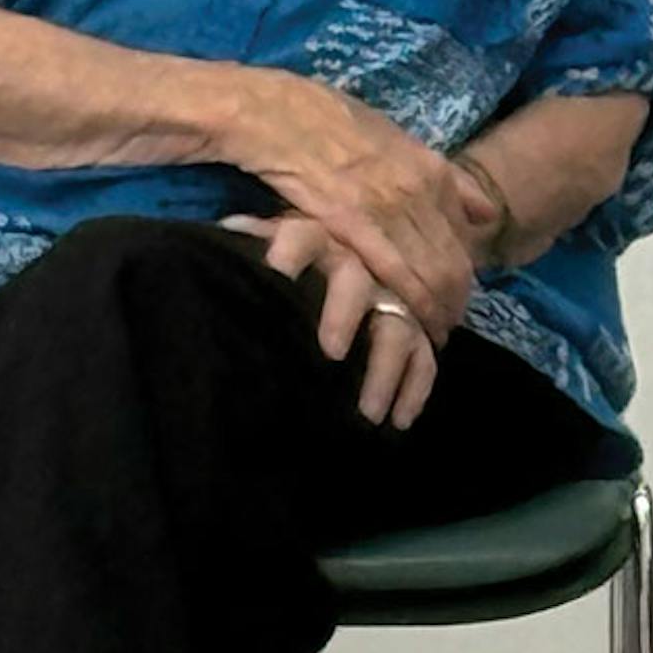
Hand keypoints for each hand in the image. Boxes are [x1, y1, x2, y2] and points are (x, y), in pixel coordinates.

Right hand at [229, 69, 484, 334]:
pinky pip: (396, 275)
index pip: (464, 235)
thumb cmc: (330, 122)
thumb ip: (440, 177)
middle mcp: (420, 192)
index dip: (465, 272)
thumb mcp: (397, 139)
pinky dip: (410, 306)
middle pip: (454, 261)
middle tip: (449, 325)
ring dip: (437, 311)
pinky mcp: (354, 227)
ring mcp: (390, 210)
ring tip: (434, 335)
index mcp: (432, 171)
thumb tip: (483, 211)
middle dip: (456, 300)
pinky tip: (413, 326)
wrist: (278, 115)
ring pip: (431, 274)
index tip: (459, 294)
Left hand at [230, 211, 444, 424]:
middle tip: (332, 352)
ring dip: (384, 370)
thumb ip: (255, 240)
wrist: (352, 264)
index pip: (302, 237)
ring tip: (368, 413)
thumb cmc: (294, 261)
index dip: (290, 251)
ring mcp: (391, 297)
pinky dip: (414, 389)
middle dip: (345, 314)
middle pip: (355, 283)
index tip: (275, 272)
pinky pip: (424, 358)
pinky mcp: (413, 327)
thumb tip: (228, 232)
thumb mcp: (272, 247)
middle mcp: (360, 264)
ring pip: (396, 328)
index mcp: (318, 239)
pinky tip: (400, 420)